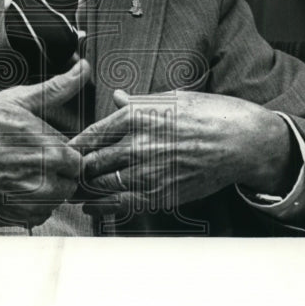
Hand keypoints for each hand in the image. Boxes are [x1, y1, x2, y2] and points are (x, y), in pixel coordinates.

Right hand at [0, 60, 89, 227]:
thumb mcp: (15, 100)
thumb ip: (55, 88)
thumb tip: (82, 69)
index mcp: (44, 149)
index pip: (77, 162)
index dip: (65, 153)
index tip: (51, 149)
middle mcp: (34, 179)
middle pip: (67, 184)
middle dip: (57, 172)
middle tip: (34, 159)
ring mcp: (18, 202)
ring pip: (51, 202)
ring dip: (44, 189)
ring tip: (20, 171)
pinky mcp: (4, 217)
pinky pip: (33, 217)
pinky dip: (28, 205)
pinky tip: (11, 185)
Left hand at [69, 89, 295, 217]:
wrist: (243, 142)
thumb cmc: (210, 114)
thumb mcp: (172, 98)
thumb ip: (139, 102)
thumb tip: (116, 97)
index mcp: (137, 117)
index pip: (92, 134)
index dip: (73, 146)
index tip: (62, 151)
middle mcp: (139, 144)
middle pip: (91, 162)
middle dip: (75, 170)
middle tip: (64, 174)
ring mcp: (149, 172)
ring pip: (102, 185)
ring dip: (85, 190)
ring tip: (74, 191)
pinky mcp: (162, 194)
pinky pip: (123, 204)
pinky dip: (102, 208)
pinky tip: (92, 208)